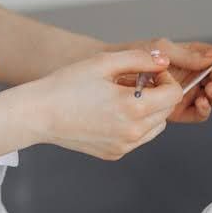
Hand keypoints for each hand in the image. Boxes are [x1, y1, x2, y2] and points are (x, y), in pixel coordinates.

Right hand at [27, 49, 180, 159]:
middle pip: (167, 111)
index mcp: (133, 108)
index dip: (166, 79)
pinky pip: (139, 138)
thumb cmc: (67, 85)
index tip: (149, 73)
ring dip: (150, 110)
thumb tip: (164, 60)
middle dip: (159, 93)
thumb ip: (140, 58)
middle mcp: (132, 132)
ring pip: (156, 126)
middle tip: (135, 81)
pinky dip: (136, 124)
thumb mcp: (105, 62)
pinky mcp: (114, 154)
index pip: (173, 95)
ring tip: (124, 96)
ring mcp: (124, 146)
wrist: (38, 114)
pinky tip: (114, 111)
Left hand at [123, 38, 211, 123]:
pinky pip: (197, 113)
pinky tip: (201, 103)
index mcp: (191, 57)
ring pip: (210, 96)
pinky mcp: (177, 111)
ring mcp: (185, 93)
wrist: (111, 75)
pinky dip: (203, 110)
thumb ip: (188, 55)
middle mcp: (191, 75)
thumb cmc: (134, 56)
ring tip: (209, 89)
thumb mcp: (163, 49)